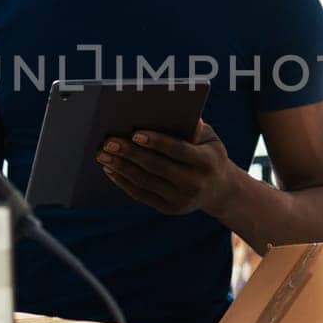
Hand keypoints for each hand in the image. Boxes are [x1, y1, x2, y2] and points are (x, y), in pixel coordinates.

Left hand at [97, 120, 235, 215]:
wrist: (220, 190)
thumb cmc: (209, 153)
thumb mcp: (209, 138)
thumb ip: (194, 127)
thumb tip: (170, 113)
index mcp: (206, 162)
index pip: (178, 151)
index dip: (157, 142)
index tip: (135, 134)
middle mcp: (194, 183)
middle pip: (156, 167)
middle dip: (130, 154)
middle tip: (108, 142)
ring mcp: (181, 200)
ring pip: (145, 182)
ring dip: (121, 168)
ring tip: (103, 155)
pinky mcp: (169, 209)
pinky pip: (141, 195)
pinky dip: (123, 182)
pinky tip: (110, 169)